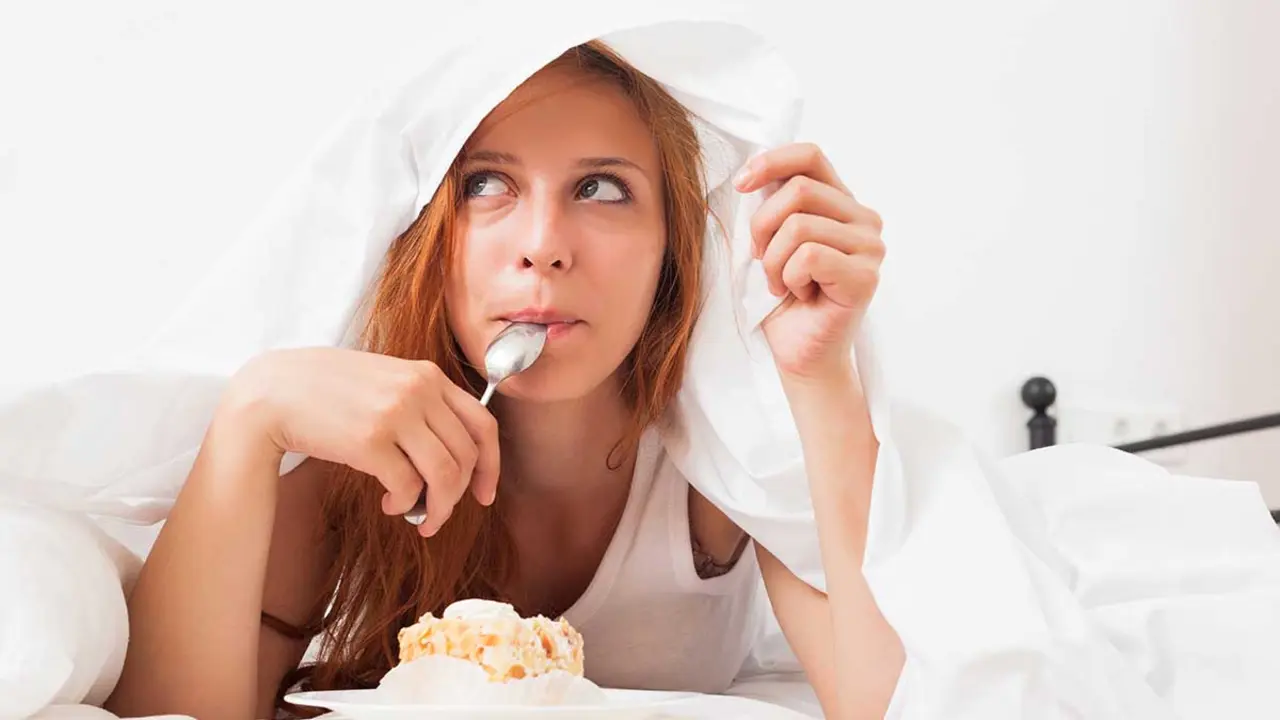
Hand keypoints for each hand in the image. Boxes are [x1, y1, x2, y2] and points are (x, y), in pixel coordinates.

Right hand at [224, 348, 498, 536]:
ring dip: (437, 508)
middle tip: (437, 514)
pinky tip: (390, 503)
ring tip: (418, 517)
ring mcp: (396, 414)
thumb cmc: (327, 390)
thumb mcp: (385, 379)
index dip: (491, 465)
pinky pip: (408, 486)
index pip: (483, 423)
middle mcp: (419, 390)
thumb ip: (421, 403)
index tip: (484, 493)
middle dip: (458, 496)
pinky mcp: (370, 441)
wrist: (273, 392)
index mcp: (427, 375)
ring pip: (445, 476)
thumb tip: (455, 454)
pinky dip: (405, 503)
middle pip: (466, 457)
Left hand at [734, 143, 884, 381]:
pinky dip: (789, 277)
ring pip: (799, 225)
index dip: (770, 163)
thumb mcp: (770, 239)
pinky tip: (798, 294)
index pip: (810, 156)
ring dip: (774, 260)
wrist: (799, 352)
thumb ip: (772, 204)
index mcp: (842, 203)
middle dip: (763, 225)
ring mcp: (870, 247)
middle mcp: (864, 219)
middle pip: (799, 190)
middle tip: (762, 260)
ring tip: (782, 283)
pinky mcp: (866, 276)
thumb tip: (750, 174)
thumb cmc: (783, 298)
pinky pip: (809, 256)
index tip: (740, 184)